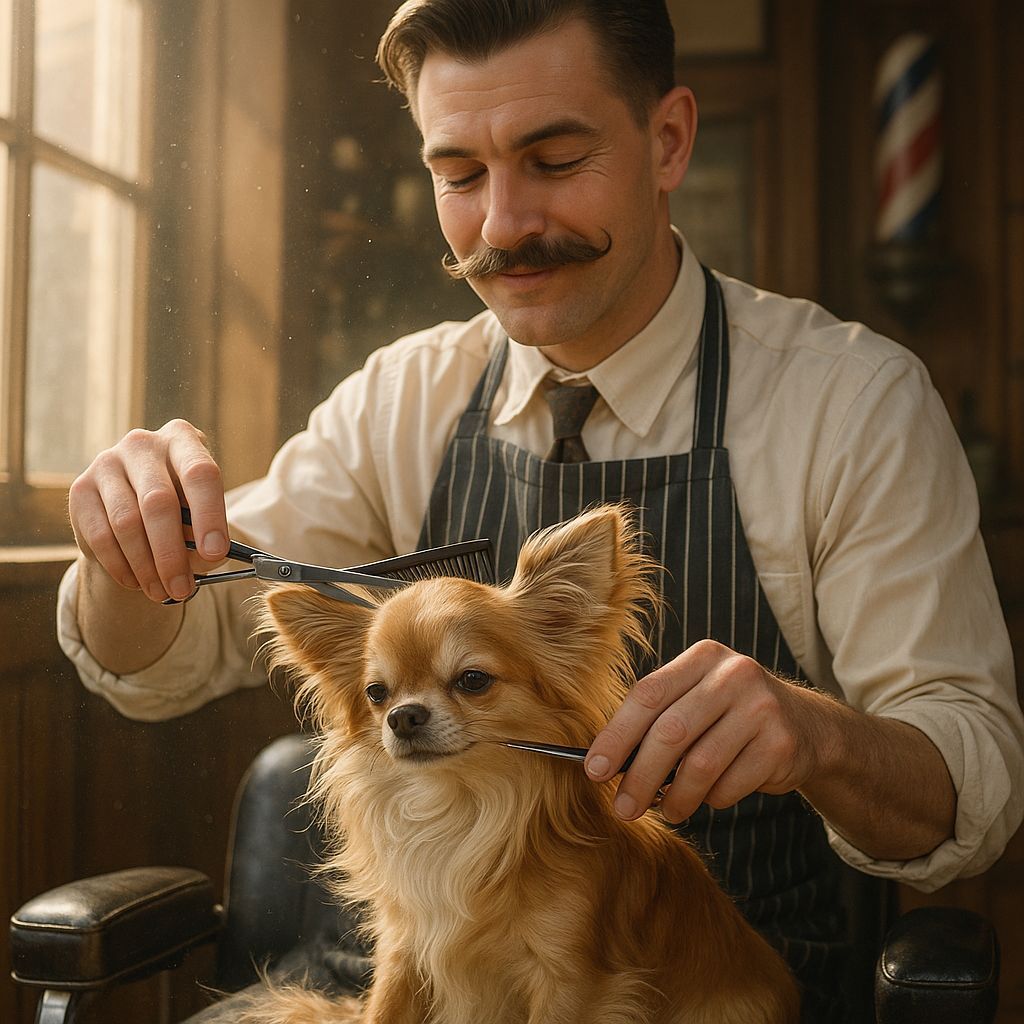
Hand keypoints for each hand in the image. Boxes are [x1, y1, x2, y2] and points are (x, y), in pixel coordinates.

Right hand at [68, 419, 229, 603]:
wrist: (136, 508)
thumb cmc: (182, 510)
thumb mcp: (201, 516)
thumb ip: (206, 534)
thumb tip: (207, 558)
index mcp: (183, 440)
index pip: (200, 473)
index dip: (210, 515)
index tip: (216, 553)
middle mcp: (143, 444)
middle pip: (158, 502)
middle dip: (172, 553)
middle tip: (183, 587)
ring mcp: (107, 462)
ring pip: (126, 522)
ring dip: (146, 566)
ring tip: (162, 591)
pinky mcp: (81, 488)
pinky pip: (101, 535)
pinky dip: (121, 566)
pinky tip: (136, 582)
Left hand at [584, 640, 830, 822]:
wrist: (807, 726)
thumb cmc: (730, 715)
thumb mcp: (696, 699)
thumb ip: (657, 720)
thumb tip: (604, 764)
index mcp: (702, 657)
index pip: (648, 694)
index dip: (617, 734)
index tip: (594, 769)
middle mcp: (734, 674)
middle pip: (671, 732)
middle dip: (640, 776)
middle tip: (623, 807)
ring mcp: (761, 707)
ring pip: (700, 765)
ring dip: (677, 798)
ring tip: (668, 811)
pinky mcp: (781, 743)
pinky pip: (730, 785)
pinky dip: (712, 800)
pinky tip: (711, 796)